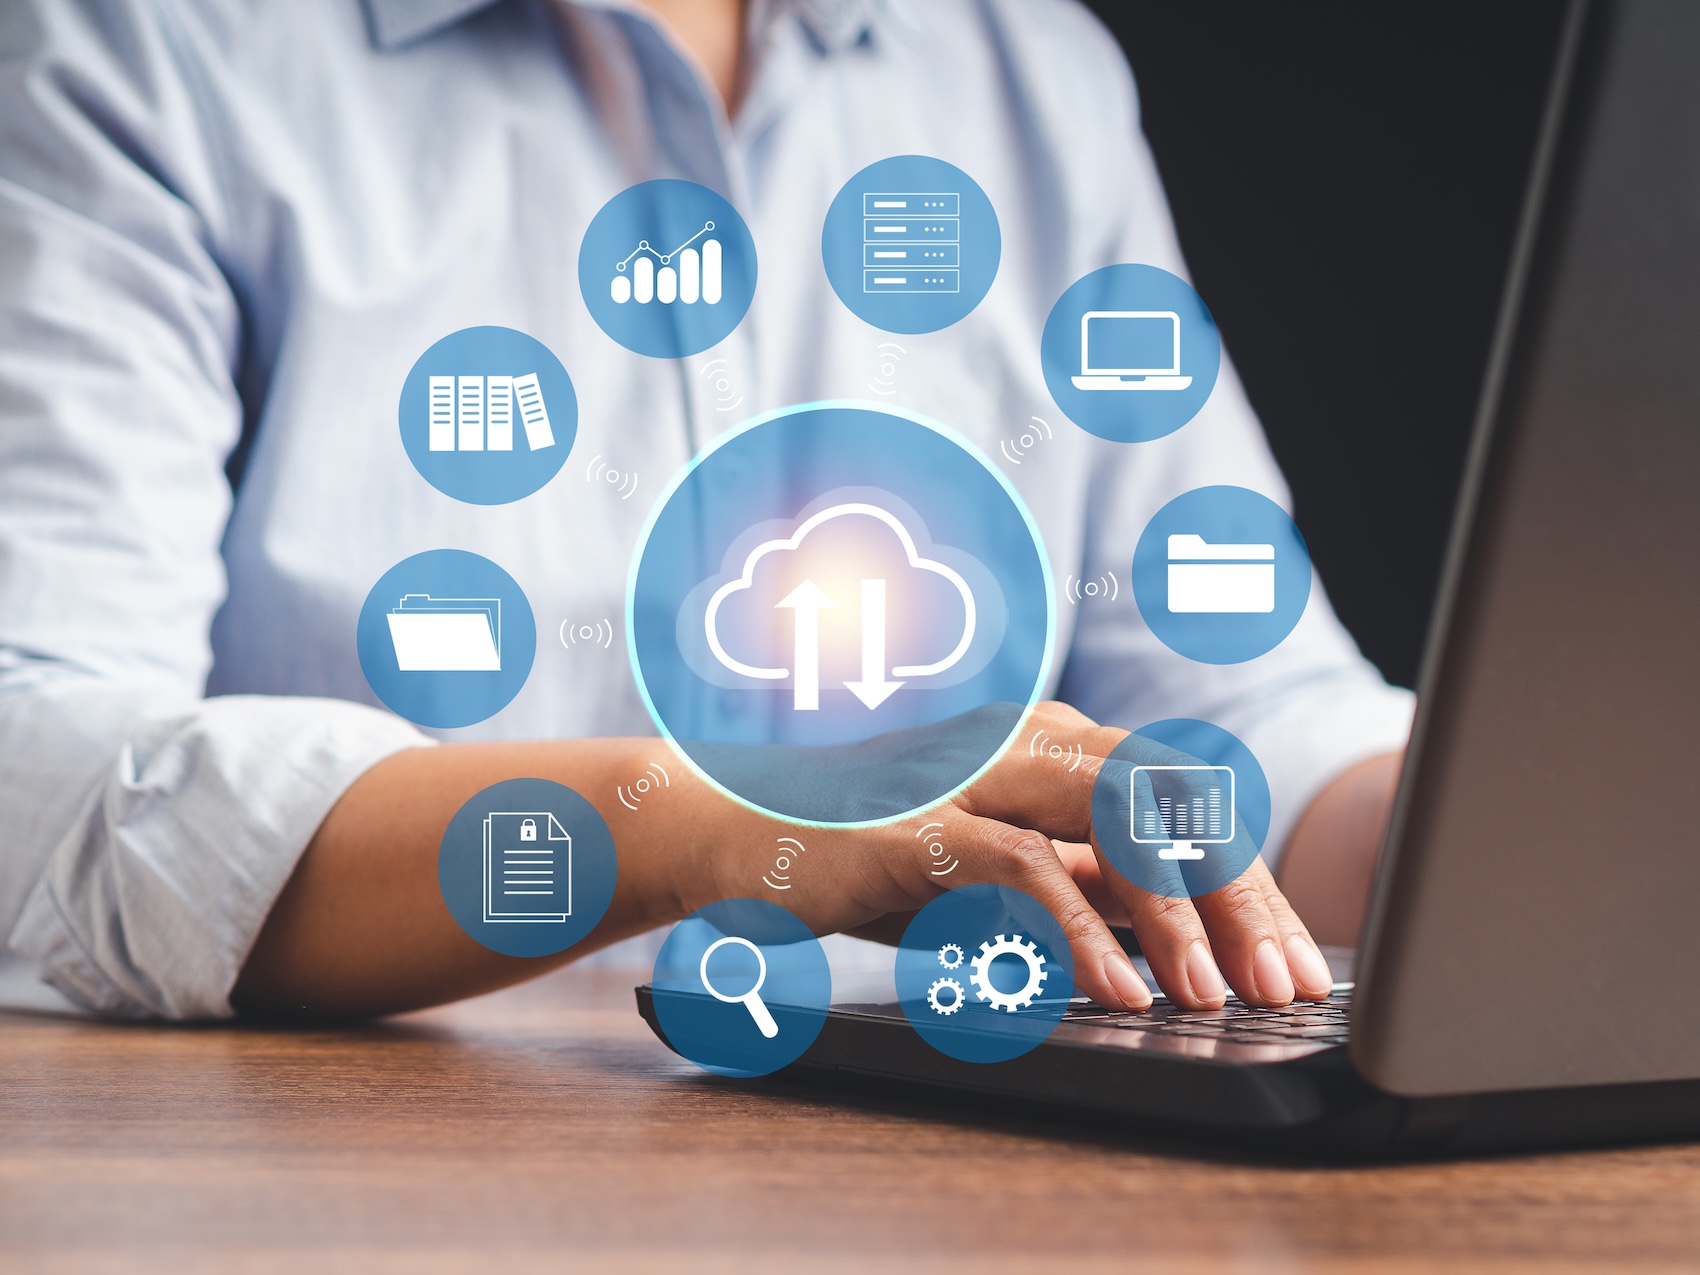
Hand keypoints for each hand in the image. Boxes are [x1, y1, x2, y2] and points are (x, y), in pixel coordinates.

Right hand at [680, 701, 1334, 1011]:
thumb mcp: (1003, 872)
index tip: (1294, 963)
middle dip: (1241, 895)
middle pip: (1174, 797)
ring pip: (1116, 815)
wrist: (732, 829)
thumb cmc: (867, 851)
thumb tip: (1186, 938)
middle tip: (1286, 983)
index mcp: (1058, 742)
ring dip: (1178, 910)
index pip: (1187, 802)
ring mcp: (974, 770)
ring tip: (1215, 994)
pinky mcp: (920, 820)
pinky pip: (1025, 866)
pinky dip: (1080, 930)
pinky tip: (1117, 990)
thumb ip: (1084, 886)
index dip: (1250, 885)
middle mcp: (1029, 738)